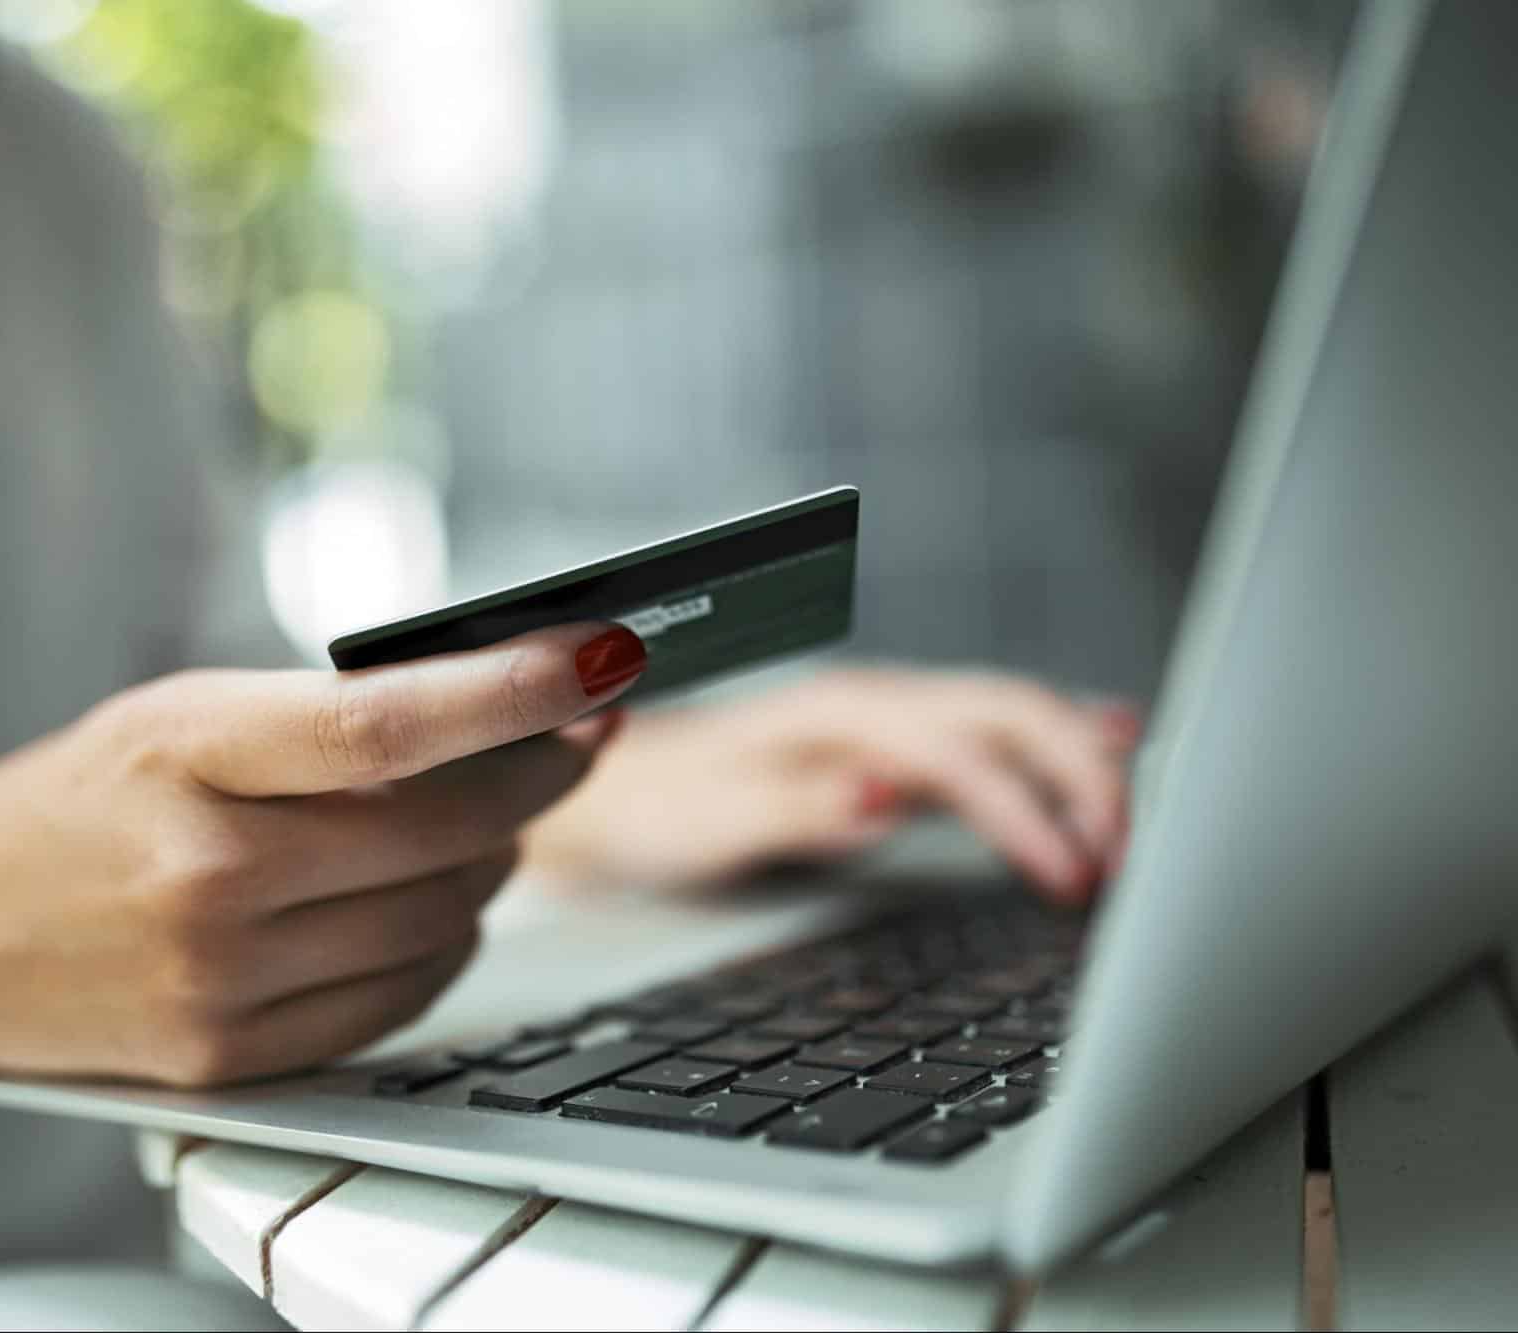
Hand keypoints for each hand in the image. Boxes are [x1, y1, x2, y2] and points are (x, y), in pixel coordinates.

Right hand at [0, 623, 648, 1091]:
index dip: (514, 692)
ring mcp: (220, 983)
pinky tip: (432, 897)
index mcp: (182, 754)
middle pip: (444, 829)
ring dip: (498, 858)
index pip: (385, 726)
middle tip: (579, 728)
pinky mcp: (234, 1061)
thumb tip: (498, 705)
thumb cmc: (73, 804)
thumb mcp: (174, 719)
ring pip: (447, 917)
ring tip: (490, 813)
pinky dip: (446, 939)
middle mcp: (203, 876)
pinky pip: (407, 997)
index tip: (603, 658)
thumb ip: (318, 718)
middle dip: (541, 772)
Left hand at [522, 668, 1137, 902]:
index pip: (960, 752)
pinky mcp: (892, 754)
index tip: (1074, 876)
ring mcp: (886, 726)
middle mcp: (871, 706)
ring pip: (1012, 721)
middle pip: (1009, 714)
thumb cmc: (651, 810)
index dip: (1027, 811)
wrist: (607, 794)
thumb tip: (887, 798)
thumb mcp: (705, 823)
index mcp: (835, 715)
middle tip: (1130, 860)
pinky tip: (1107, 751)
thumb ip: (795, 809)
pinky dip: (1056, 751)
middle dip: (1081, 777)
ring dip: (1080, 768)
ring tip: (1138, 828)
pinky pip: (993, 741)